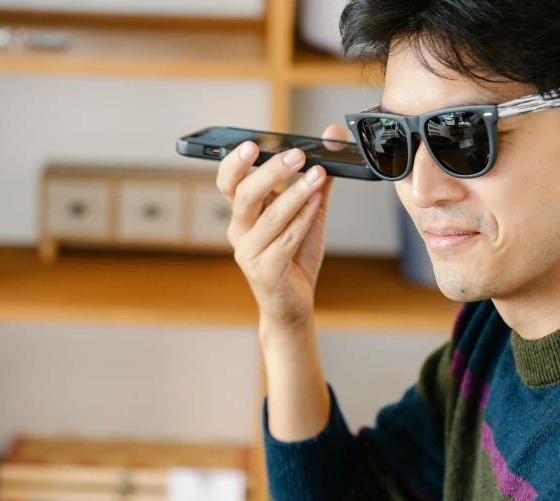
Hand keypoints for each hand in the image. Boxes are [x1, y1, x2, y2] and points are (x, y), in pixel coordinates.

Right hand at [217, 125, 347, 333]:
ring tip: (317, 175)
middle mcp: (239, 231)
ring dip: (295, 193)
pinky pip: (285, 241)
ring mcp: (249, 252)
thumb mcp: (308, 211)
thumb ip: (317, 177)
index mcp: (243, 213)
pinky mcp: (265, 271)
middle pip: (245, 195)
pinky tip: (315, 203)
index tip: (252, 143)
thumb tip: (331, 137)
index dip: (235, 163)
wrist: (293, 304)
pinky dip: (302, 220)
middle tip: (296, 155)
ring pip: (269, 217)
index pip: (228, 182)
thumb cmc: (295, 257)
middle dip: (271, 171)